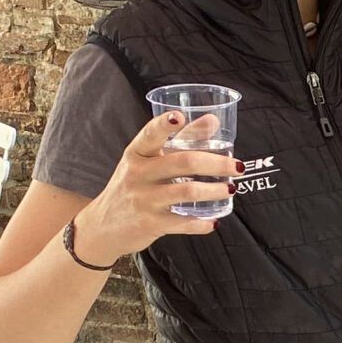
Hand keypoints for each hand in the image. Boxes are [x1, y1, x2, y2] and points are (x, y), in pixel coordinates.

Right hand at [75, 110, 238, 261]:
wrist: (104, 226)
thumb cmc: (133, 186)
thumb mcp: (147, 161)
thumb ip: (180, 140)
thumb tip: (213, 120)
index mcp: (137, 153)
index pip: (150, 135)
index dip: (164, 125)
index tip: (180, 116)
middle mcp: (137, 174)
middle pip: (184, 162)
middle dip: (217, 164)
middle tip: (237, 167)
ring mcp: (143, 199)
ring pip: (188, 191)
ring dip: (215, 191)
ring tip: (230, 189)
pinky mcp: (150, 223)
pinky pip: (183, 222)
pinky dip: (202, 223)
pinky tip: (213, 220)